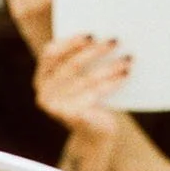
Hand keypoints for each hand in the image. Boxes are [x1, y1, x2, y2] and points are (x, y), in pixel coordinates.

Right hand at [33, 35, 129, 170]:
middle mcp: (44, 93)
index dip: (70, 42)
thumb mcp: (77, 81)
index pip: (50, 53)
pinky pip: (96, 92)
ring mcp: (56, 106)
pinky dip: (113, 82)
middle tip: (116, 40)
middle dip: (96, 51)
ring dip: (110, 66)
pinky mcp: (72, 115)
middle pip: (72, 65)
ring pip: (87, 79)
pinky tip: (125, 75)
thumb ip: (76, 62)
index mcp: (41, 79)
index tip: (91, 34)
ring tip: (128, 58)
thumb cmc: (87, 101)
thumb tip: (100, 35)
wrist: (93, 136)